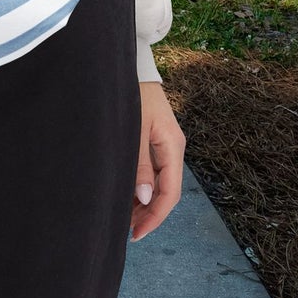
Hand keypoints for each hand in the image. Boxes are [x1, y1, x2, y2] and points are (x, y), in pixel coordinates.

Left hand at [130, 80, 184, 240]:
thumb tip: (145, 197)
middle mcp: (173, 147)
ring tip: (125, 216)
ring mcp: (165, 142)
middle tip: (127, 230)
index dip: (154, 216)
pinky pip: (153, 169)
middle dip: (148, 212)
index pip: (169, 193)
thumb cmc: (133, 92)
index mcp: (173, 146)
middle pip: (166, 190)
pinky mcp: (156, 137)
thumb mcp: (135, 128)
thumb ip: (140, 163)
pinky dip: (141, 184)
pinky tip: (128, 192)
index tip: (137, 233)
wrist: (133, 64)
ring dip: (144, 200)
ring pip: (159, 181)